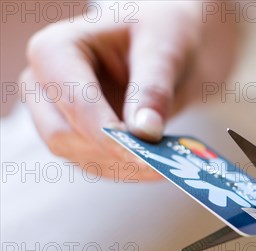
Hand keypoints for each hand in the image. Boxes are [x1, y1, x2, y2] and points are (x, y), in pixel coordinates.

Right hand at [22, 1, 237, 179]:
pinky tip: (159, 166)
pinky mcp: (78, 138)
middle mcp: (45, 85)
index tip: (143, 156)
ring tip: (169, 164)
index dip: (108, 134)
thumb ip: (153, 89)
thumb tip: (144, 133)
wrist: (168, 45)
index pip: (76, 103)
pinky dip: (128, 170)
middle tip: (162, 166)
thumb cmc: (161, 33)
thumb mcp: (164, 49)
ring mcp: (57, 115)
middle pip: (64, 137)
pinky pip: (97, 164)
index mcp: (56, 50)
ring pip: (80, 157)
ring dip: (124, 168)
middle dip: (113, 155)